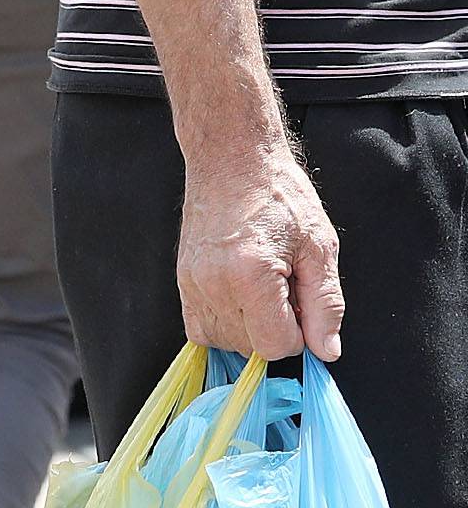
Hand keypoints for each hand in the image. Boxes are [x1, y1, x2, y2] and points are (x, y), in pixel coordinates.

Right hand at [178, 132, 343, 362]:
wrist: (232, 156)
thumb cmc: (278, 192)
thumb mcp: (319, 246)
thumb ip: (326, 305)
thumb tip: (326, 351)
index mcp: (251, 274)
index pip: (277, 346)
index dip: (300, 333)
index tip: (301, 302)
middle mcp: (214, 282)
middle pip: (250, 347)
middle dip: (275, 328)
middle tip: (284, 288)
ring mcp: (192, 281)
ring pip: (224, 341)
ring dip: (249, 328)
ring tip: (262, 289)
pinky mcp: (182, 278)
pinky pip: (199, 327)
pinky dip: (223, 324)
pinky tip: (240, 299)